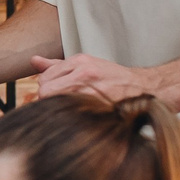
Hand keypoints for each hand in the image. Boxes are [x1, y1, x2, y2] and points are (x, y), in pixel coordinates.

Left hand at [29, 53, 162, 105]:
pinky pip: (71, 115)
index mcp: (80, 62)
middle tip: (58, 106)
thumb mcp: (85, 65)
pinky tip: (77, 118)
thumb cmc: (114, 79)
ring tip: (68, 111)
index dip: (45, 89)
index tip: (53, 95)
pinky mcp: (98, 107)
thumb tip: (34, 61)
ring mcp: (91, 90)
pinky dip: (69, 118)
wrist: (145, 89)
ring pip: (56, 102)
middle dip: (47, 100)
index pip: (45, 77)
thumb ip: (57, 65)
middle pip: (46, 90)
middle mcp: (84, 73)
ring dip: (57, 109)